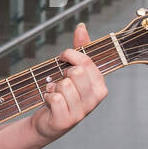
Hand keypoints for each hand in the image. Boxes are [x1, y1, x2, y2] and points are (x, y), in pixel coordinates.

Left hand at [32, 22, 107, 142]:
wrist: (47, 122)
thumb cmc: (62, 94)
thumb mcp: (72, 71)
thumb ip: (79, 49)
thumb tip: (81, 27)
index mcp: (100, 87)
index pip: (87, 62)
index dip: (71, 55)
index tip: (63, 57)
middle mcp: (94, 101)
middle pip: (76, 72)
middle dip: (62, 73)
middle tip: (60, 80)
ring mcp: (81, 112)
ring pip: (64, 85)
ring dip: (53, 87)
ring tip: (55, 93)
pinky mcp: (66, 121)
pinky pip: (55, 98)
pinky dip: (47, 97)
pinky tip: (50, 103)